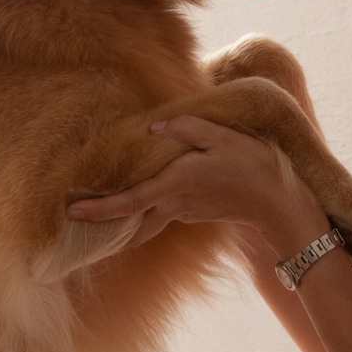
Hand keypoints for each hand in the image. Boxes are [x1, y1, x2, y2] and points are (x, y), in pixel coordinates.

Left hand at [67, 116, 328, 251]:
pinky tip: (141, 203)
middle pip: (129, 223)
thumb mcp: (223, 138)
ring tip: (97, 221)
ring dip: (119, 225)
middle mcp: (175, 204)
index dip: (98, 209)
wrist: (280, 205)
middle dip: (101, 227)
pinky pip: (162, 216)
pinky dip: (144, 214)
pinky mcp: (197, 213)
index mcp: (175, 185)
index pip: (127, 202)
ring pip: (144, 223)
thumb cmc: (253, 166)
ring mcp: (186, 212)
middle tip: (73, 225)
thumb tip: (155, 123)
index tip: (71, 212)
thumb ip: (188, 128)